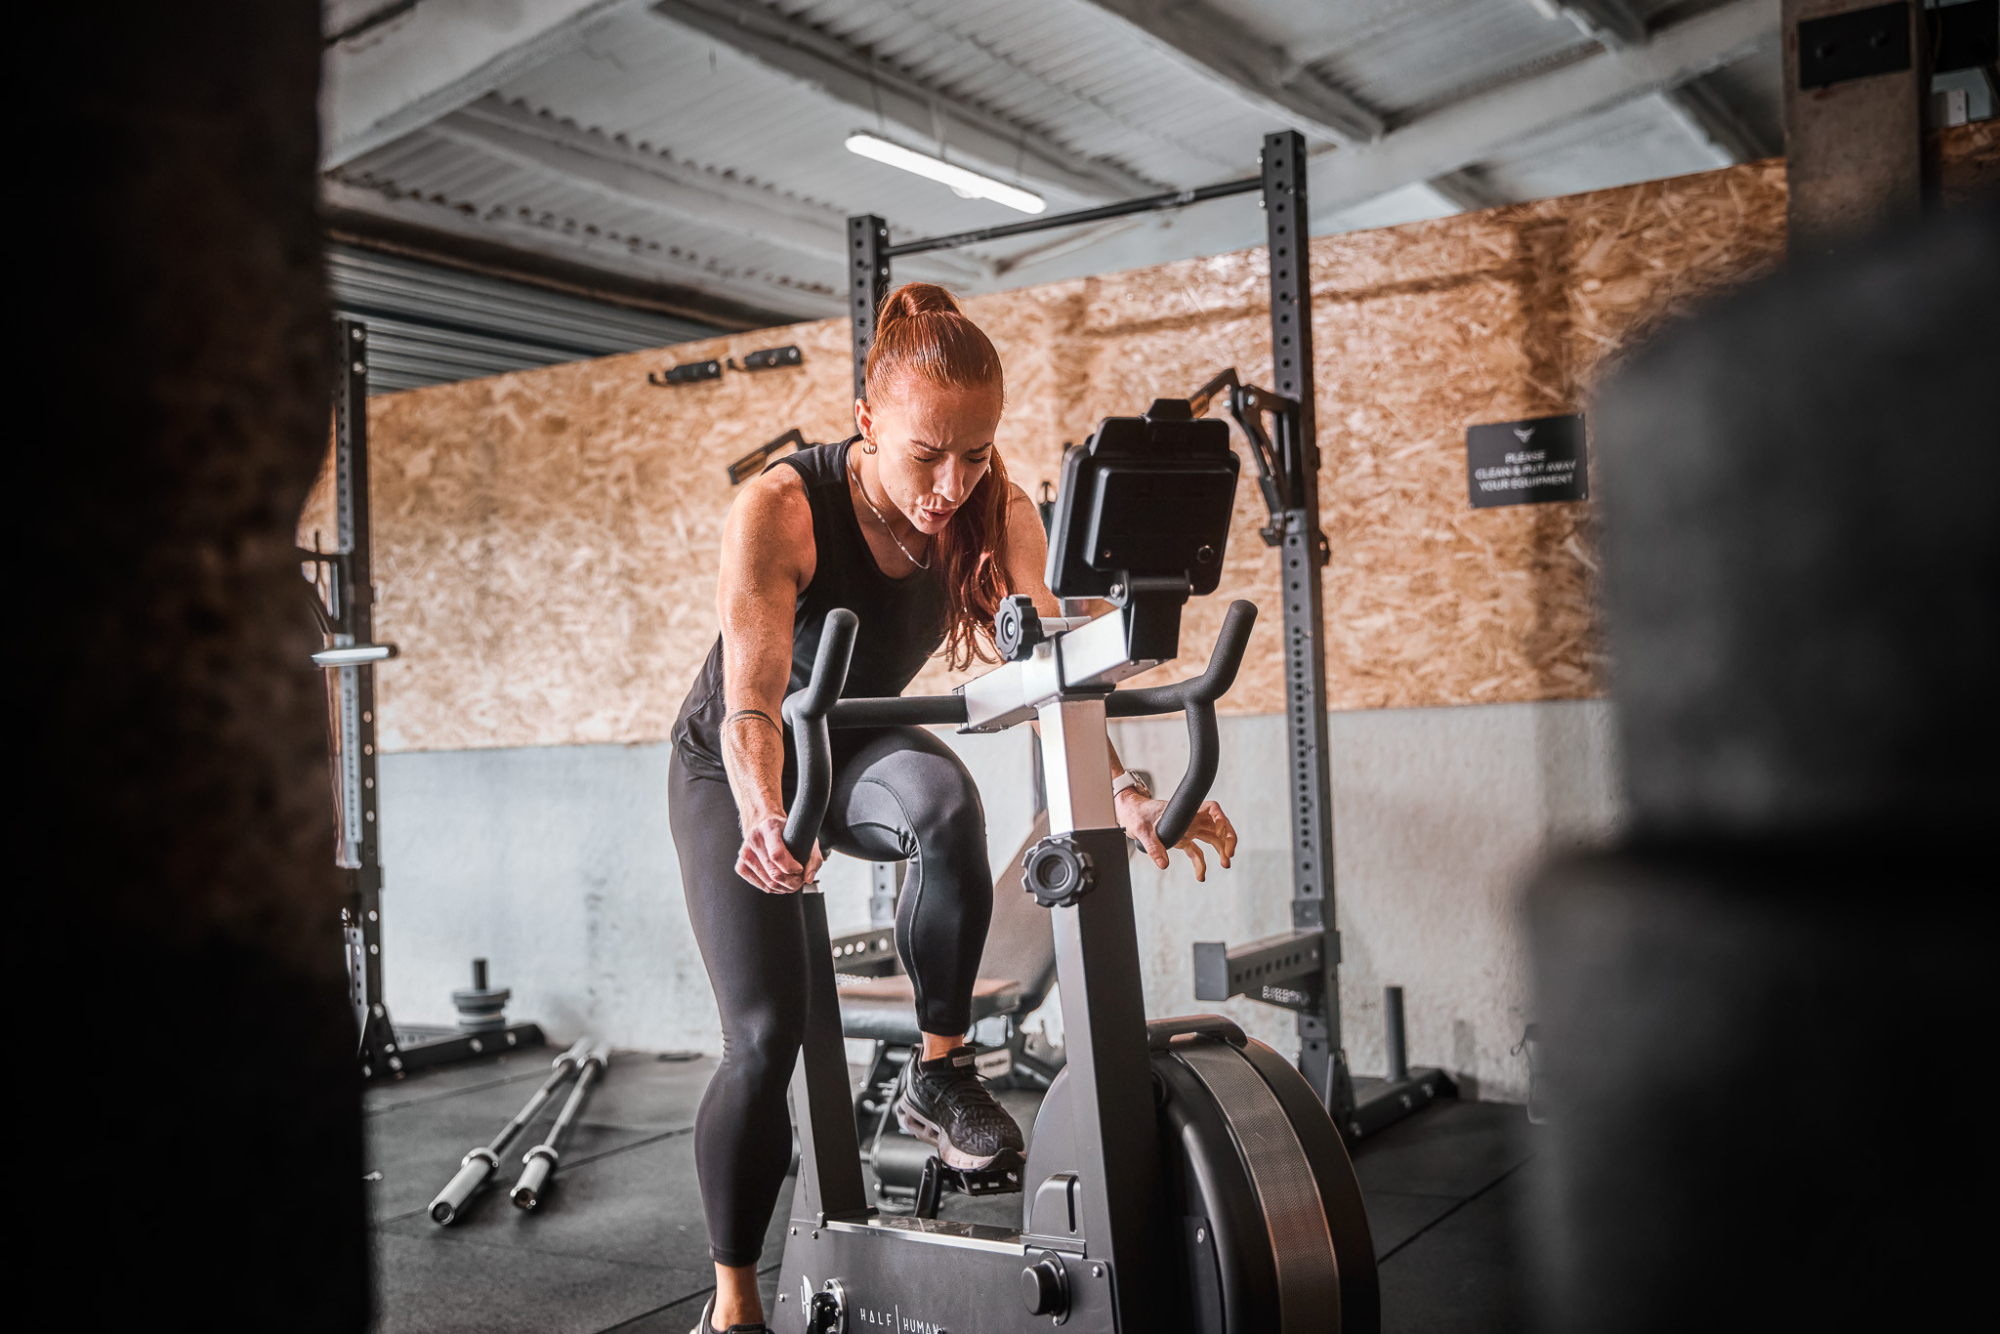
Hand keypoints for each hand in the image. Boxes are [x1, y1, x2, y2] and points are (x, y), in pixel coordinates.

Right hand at [736, 812, 823, 893]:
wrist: (763, 825)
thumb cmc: (785, 832)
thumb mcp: (804, 837)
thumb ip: (813, 858)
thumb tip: (807, 879)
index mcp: (769, 828)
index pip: (777, 855)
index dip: (792, 867)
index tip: (799, 868)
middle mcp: (754, 840)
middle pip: (774, 873)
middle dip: (792, 882)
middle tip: (800, 879)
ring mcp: (744, 854)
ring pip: (769, 884)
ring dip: (785, 887)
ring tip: (792, 881)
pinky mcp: (740, 866)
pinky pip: (761, 886)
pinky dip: (775, 889)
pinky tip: (781, 882)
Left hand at [1116, 789, 1236, 881]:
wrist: (1130, 815)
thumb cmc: (1137, 815)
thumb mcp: (1143, 830)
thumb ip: (1153, 846)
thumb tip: (1163, 864)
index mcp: (1184, 811)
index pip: (1211, 808)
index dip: (1220, 817)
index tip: (1222, 828)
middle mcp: (1190, 819)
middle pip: (1218, 825)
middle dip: (1228, 838)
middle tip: (1230, 854)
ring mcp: (1188, 829)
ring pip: (1212, 838)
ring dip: (1221, 850)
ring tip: (1225, 864)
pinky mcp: (1182, 840)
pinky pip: (1196, 852)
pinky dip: (1200, 864)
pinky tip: (1201, 877)